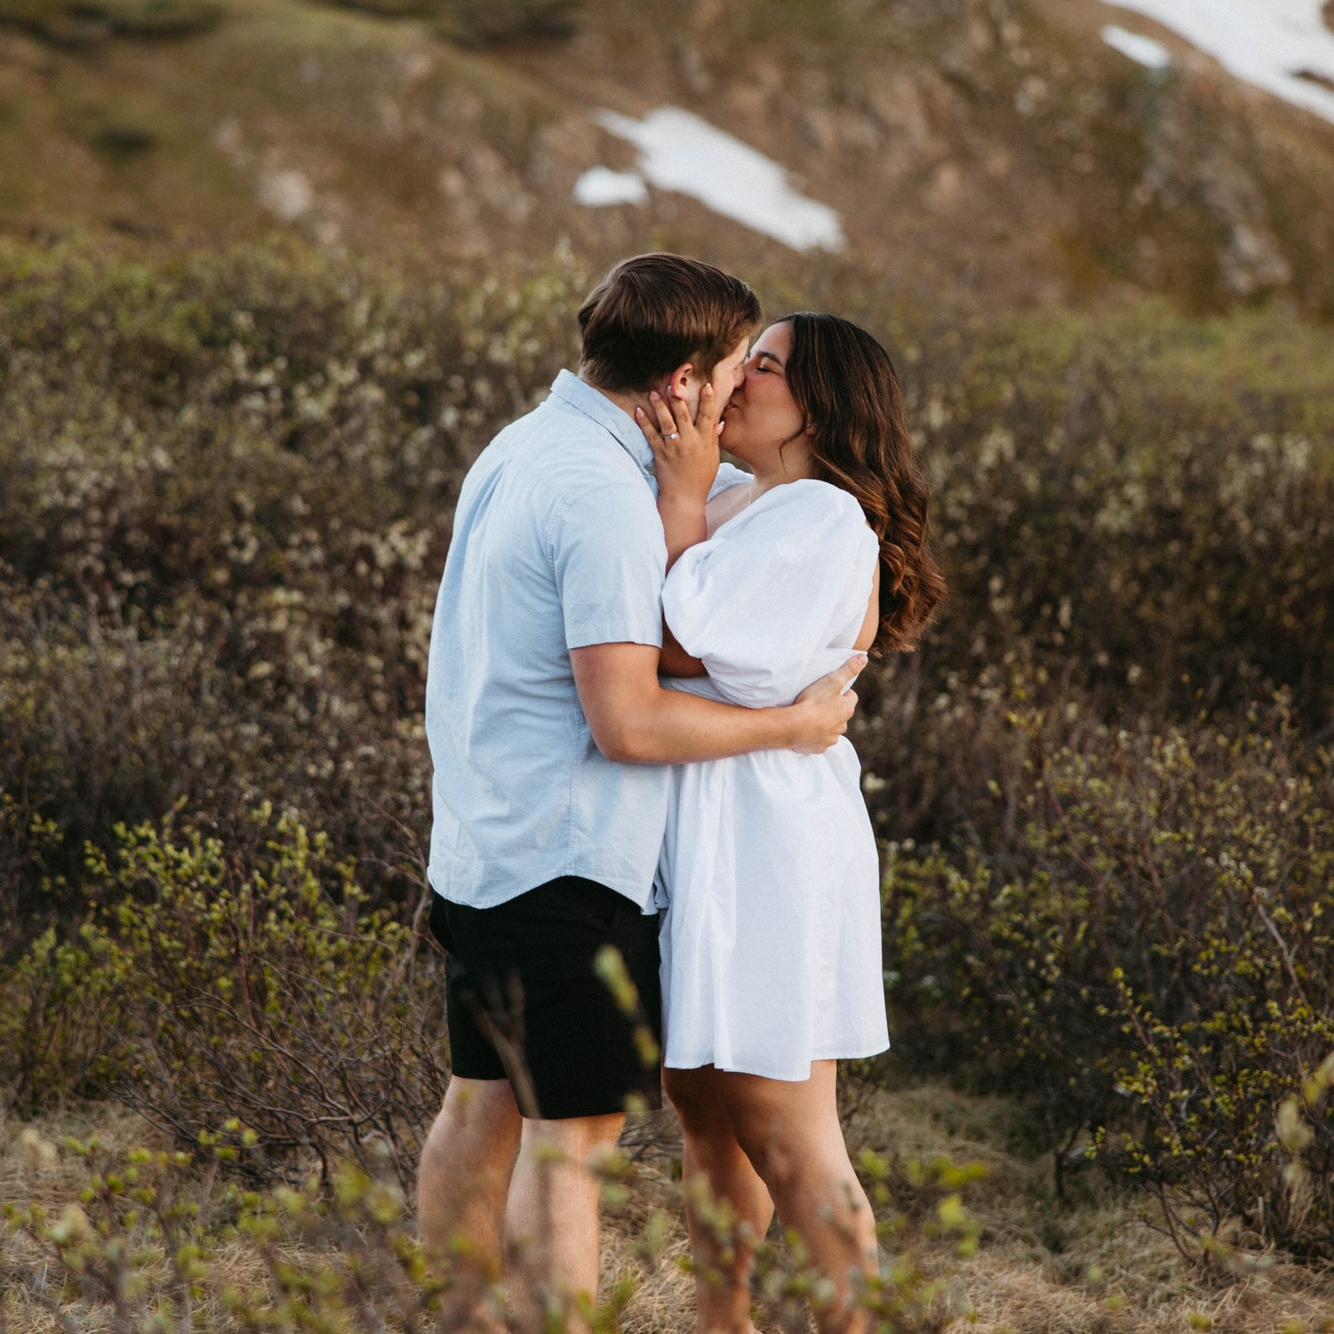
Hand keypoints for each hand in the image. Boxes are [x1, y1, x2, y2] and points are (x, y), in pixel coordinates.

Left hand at [635, 380, 723, 504]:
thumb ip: (714, 439)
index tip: (706, 385)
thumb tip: (718, 423)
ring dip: (659, 405)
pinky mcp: (661, 453)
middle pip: (684, 414)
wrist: (685, 497)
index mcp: (705, 441)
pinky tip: (639, 411)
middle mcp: (690, 441)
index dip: (707, 400)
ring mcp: (674, 447)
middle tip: (672, 382)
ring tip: (653, 392)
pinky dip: (644, 422)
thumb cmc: (702, 478)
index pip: (707, 416)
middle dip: (678, 397)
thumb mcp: (713, 458)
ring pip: (666, 421)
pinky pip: (651, 435)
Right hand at [788, 655, 867, 753]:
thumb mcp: (832, 680)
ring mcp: (831, 738)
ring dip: (825, 723)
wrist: (794, 727)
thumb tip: (864, 657)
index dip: (843, 692)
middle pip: (842, 715)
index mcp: (846, 709)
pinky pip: (820, 741)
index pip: (851, 698)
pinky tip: (807, 730)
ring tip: (812, 717)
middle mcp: (842, 725)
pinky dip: (815, 736)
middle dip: (834, 709)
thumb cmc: (814, 702)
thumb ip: (849, 669)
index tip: (833, 689)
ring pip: (832, 729)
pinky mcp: (819, 747)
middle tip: (820, 702)